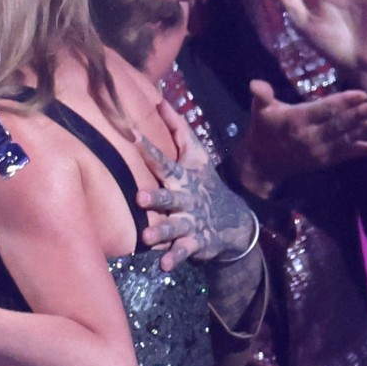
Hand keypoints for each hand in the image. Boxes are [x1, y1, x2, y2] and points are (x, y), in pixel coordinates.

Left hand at [136, 101, 255, 270]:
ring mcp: (192, 222)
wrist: (233, 220)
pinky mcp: (196, 242)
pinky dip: (174, 258)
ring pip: (175, 227)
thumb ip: (177, 128)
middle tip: (138, 196)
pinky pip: (184, 251)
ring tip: (146, 238)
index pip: (165, 160)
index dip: (150, 148)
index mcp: (184, 177)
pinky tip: (162, 265)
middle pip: (170, 197)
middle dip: (156, 197)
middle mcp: (187, 198)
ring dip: (161, 232)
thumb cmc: (203, 182)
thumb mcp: (195, 155)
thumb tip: (160, 100)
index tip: (133, 136)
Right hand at [235, 80, 366, 195]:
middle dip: (359, 115)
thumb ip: (261, 96)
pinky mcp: (323, 161)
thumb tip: (255, 83)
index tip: (361, 94)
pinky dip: (359, 152)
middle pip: (338, 124)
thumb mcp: (259, 111)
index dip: (343, 102)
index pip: (323, 109)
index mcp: (296, 120)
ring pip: (345, 139)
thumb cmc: (262, 131)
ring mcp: (318, 150)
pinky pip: (344, 155)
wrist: (262, 164)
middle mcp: (309, 136)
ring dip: (364, 132)